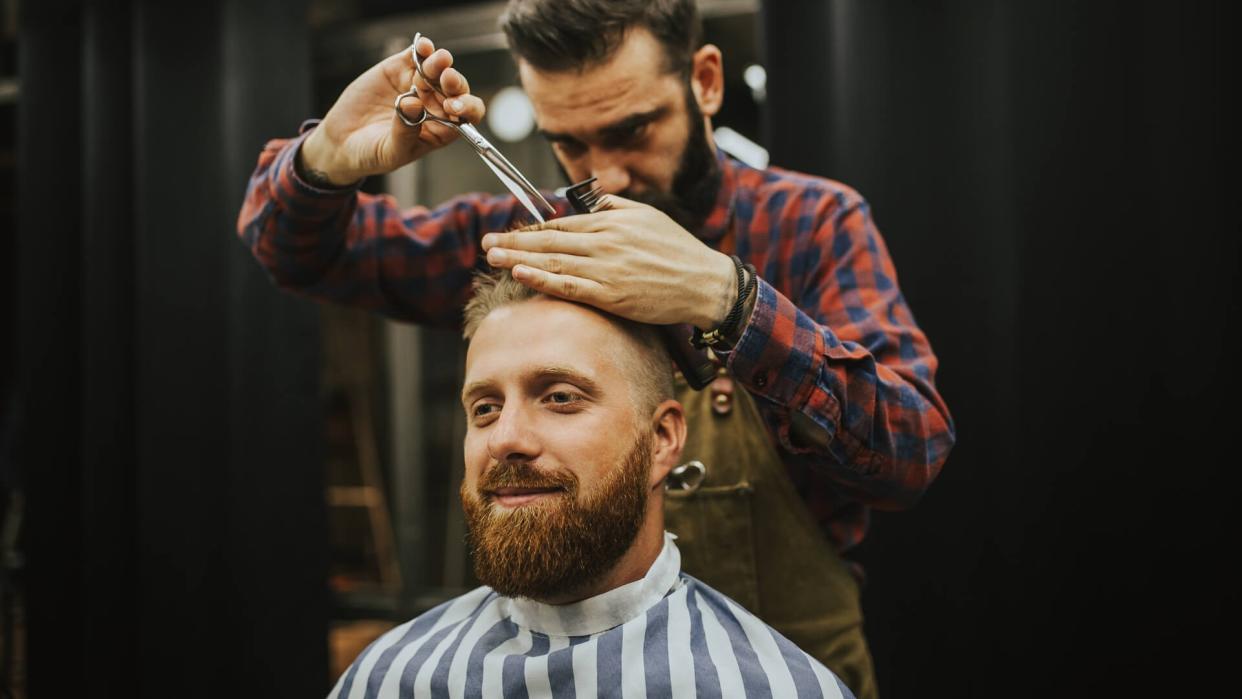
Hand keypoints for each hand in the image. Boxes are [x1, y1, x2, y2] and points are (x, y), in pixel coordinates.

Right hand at [300, 35, 484, 185]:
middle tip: (446, 79)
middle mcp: (435, 105)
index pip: (467, 115)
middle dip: (454, 83)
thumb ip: (405, 131)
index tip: (454, 106)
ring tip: (437, 61)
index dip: (466, 108)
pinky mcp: (399, 69)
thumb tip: (412, 104)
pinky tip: (423, 46)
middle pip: (455, 89)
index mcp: (443, 128)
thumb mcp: (391, 151)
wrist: (342, 142)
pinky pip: (415, 56)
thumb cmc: (373, 154)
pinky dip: (422, 49)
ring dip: (440, 63)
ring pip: (437, 70)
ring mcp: (418, 85)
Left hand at [480, 196, 737, 328]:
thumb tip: (591, 202)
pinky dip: (542, 279)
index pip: (561, 224)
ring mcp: (606, 269)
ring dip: (518, 258)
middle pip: (549, 240)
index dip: (532, 229)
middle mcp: (604, 242)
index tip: (510, 233)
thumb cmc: (678, 251)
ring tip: (493, 256)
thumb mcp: (648, 216)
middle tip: (487, 243)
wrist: (704, 284)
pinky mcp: (611, 295)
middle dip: (514, 241)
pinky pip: (569, 286)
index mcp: (611, 222)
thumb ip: (616, 207)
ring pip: (553, 262)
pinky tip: (521, 274)